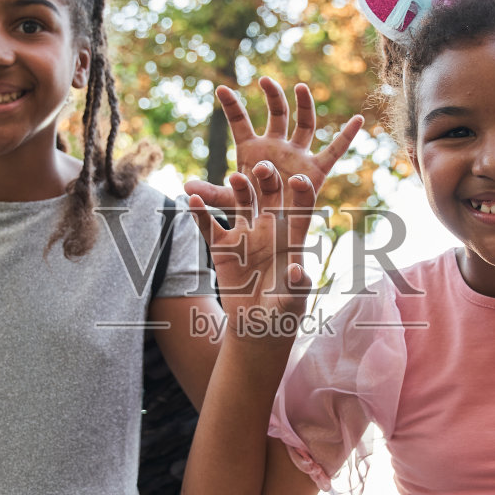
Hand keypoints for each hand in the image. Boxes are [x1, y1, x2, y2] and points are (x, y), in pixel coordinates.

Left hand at [184, 77, 362, 214]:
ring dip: (304, 105)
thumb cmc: (249, 213)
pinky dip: (347, 136)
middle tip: (265, 80)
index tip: (220, 89)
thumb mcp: (230, 202)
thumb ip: (210, 194)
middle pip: (277, 115)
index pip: (240, 122)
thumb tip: (185, 188)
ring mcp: (298, 156)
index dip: (231, 106)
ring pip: (304, 124)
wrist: (272, 232)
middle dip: (272, 97)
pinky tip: (359, 119)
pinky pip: (335, 151)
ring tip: (301, 87)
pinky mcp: (316, 171)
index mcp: (252, 150)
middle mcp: (277, 147)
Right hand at [186, 161, 315, 339]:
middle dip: (268, 181)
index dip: (301, 193)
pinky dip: (201, 214)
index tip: (297, 180)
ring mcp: (245, 235)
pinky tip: (193, 201)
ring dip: (240, 189)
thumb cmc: (283, 312)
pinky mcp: (222, 246)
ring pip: (241, 204)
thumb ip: (298, 285)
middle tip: (262, 168)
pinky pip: (210, 226)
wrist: (257, 326)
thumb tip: (297, 270)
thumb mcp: (293, 300)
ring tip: (236, 177)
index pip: (300, 208)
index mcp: (291, 238)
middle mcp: (269, 230)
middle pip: (270, 197)